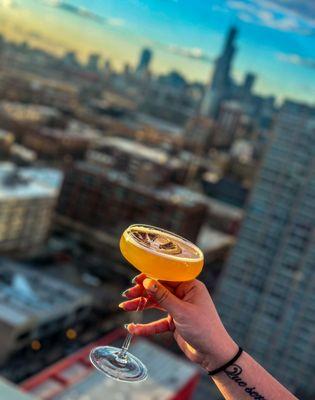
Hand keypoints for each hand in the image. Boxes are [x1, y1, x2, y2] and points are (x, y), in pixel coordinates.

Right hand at [119, 274, 237, 370]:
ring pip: (156, 304)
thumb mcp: (182, 311)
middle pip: (159, 289)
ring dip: (141, 306)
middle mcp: (184, 295)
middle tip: (127, 295)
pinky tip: (134, 328)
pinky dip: (146, 326)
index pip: (167, 276)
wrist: (214, 354)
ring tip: (125, 306)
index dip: (151, 277)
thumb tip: (147, 281)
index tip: (136, 280)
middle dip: (142, 292)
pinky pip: (158, 322)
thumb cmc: (204, 329)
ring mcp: (179, 308)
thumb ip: (163, 297)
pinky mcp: (175, 322)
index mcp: (190, 286)